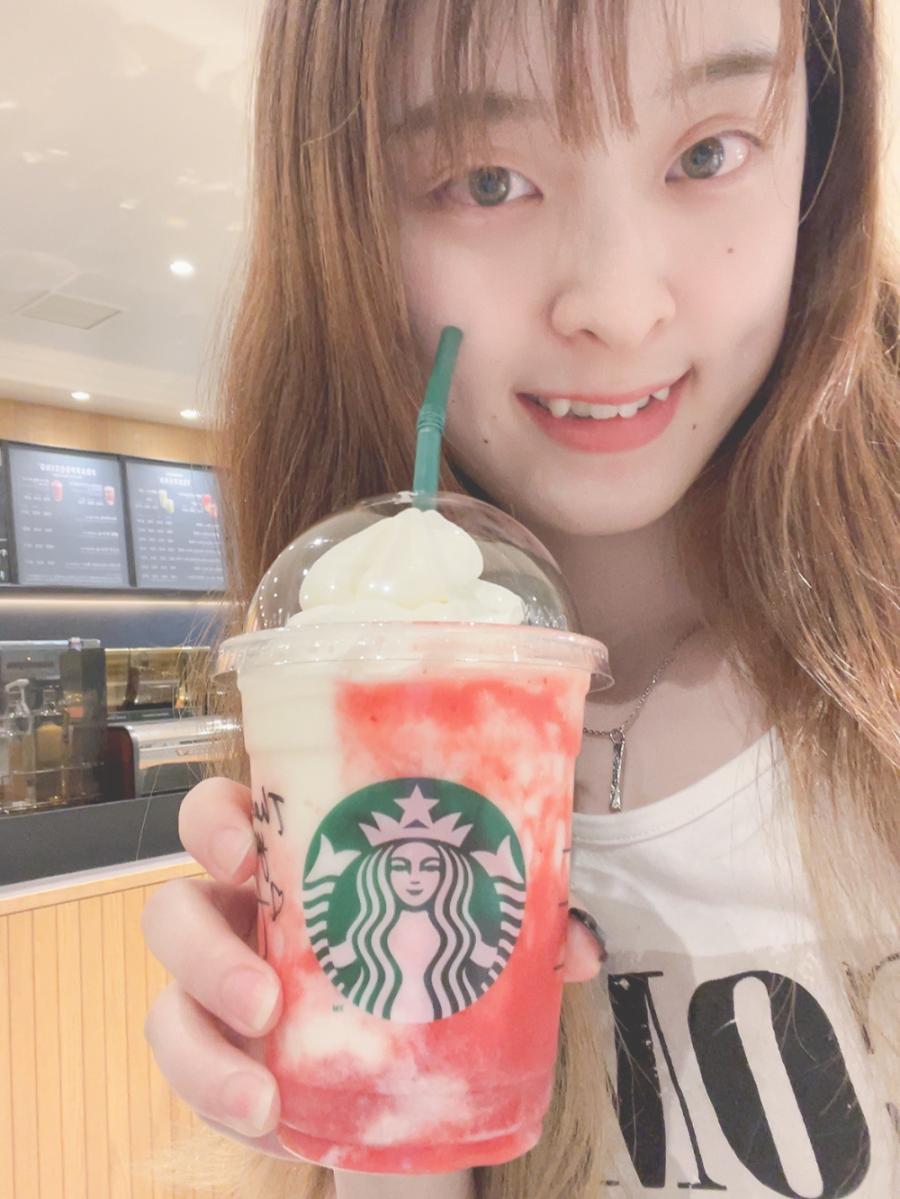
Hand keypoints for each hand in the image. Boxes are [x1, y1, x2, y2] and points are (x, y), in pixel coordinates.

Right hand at [142, 778, 606, 1152]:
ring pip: (167, 1006)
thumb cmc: (425, 944)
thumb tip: (577, 945)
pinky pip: (195, 1082)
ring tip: (263, 1095)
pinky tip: (272, 1124)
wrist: (412, 1046)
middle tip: (263, 996)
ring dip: (202, 1054)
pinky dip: (223, 1105)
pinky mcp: (227, 1059)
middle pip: (173, 911)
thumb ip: (526, 921)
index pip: (220, 813)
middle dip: (202, 953)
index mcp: (285, 857)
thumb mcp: (474, 922)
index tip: (247, 849)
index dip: (213, 823)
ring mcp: (223, 989)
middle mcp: (239, 915)